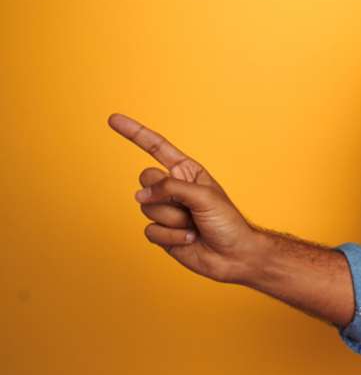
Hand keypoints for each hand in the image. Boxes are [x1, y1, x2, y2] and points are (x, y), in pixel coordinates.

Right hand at [109, 113, 261, 283]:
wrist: (233, 255)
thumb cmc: (226, 221)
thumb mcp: (203, 196)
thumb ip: (170, 188)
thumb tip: (140, 195)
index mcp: (186, 171)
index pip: (156, 147)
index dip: (134, 133)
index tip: (113, 119)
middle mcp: (173, 188)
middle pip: (145, 180)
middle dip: (164, 194)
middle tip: (187, 207)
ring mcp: (165, 210)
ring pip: (146, 208)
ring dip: (173, 219)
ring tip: (193, 224)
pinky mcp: (161, 232)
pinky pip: (149, 230)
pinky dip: (170, 236)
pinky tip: (188, 239)